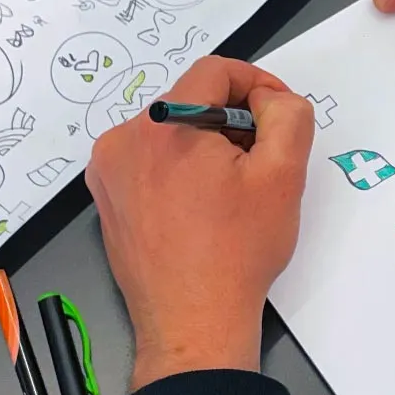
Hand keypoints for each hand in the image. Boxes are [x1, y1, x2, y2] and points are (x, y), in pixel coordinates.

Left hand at [86, 56, 314, 389]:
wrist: (193, 323)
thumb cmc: (236, 254)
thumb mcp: (283, 176)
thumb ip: (287, 116)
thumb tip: (271, 99)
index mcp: (164, 125)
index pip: (214, 71)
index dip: (256, 83)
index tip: (277, 113)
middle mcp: (124, 140)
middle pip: (189, 100)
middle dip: (231, 119)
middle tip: (261, 157)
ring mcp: (109, 171)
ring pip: (169, 130)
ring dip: (204, 144)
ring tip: (232, 188)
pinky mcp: (107, 198)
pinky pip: (148, 161)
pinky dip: (178, 168)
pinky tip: (203, 205)